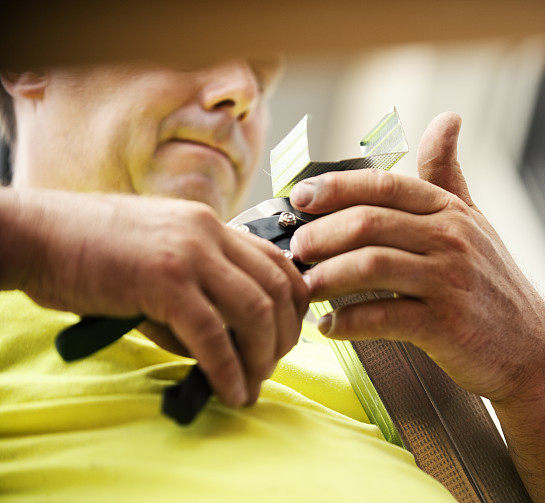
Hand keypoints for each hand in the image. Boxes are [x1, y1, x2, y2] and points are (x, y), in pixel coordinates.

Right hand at [5, 190, 307, 407]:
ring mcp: (188, 254)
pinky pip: (212, 333)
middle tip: (271, 367)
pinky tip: (231, 391)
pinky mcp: (164, 281)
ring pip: (254, 311)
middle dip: (283, 336)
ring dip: (263, 357)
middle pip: (276, 289)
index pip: (277, 262)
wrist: (38, 235)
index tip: (287, 335)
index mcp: (210, 225)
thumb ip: (197, 292)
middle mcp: (209, 233)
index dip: (293, 304)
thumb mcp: (160, 257)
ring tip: (253, 385)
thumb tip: (224, 346)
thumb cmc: (92, 249)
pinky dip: (228, 369)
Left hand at [289, 113, 544, 403]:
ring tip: (305, 287)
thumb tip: (448, 118)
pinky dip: (348, 322)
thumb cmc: (493, 285)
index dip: (335, 188)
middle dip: (321, 234)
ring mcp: (450, 280)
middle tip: (295, 250)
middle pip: (369, 223)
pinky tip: (329, 326)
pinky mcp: (446, 324)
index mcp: (450, 211)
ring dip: (327, 276)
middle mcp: (452, 238)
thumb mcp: (475, 222)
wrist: (531, 350)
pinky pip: (383, 317)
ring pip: (371, 265)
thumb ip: (449, 175)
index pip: (383, 185)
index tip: (300, 198)